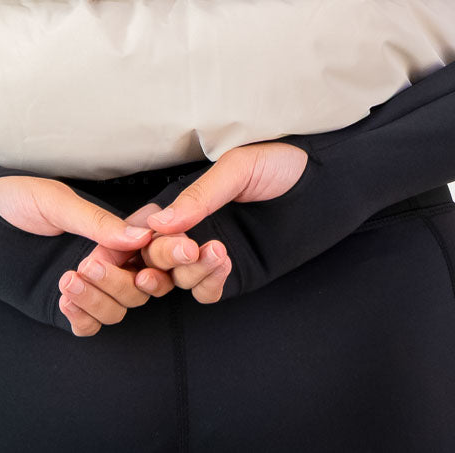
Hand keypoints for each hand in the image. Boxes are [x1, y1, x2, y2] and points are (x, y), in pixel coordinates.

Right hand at [51, 141, 308, 336]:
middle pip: (153, 257)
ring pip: (179, 278)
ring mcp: (213, 254)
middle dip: (159, 257)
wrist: (327, 184)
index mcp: (183, 200)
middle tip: (182, 247)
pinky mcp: (236, 275)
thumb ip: (198, 196)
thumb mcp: (237, 167)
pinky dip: (208, 281)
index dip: (126, 239)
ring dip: (188, 269)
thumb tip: (159, 222)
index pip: (140, 226)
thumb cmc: (282, 163)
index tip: (126, 244)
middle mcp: (192, 229)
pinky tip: (224, 260)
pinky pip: (208, 290)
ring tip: (214, 248)